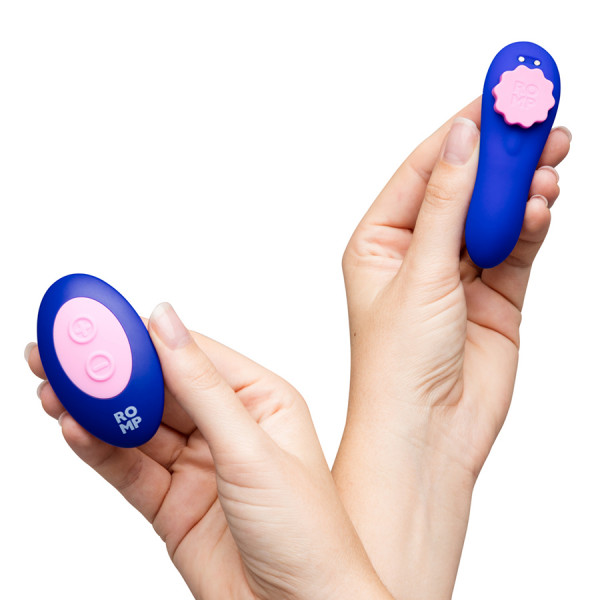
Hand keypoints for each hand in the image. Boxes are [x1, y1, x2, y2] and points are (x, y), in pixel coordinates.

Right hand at [27, 303, 389, 599]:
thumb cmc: (304, 529)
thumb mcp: (250, 447)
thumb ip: (201, 386)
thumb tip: (166, 321)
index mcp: (259, 399)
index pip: (192, 355)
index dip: (144, 337)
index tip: (99, 321)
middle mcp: (227, 426)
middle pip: (158, 389)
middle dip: (110, 372)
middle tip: (59, 352)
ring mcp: (197, 464)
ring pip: (137, 427)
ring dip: (95, 410)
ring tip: (52, 388)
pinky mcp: (172, 501)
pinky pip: (129, 468)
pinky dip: (100, 450)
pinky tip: (73, 428)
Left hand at [332, 98, 570, 598]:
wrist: (428, 433)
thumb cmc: (398, 366)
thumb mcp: (419, 274)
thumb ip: (446, 205)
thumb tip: (462, 140)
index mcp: (380, 242)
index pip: (423, 170)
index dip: (459, 133)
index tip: (495, 100)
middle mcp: (417, 254)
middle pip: (463, 187)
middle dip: (499, 157)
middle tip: (538, 125)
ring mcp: (457, 274)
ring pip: (494, 213)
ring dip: (521, 188)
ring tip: (549, 164)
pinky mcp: (492, 296)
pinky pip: (516, 246)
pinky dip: (531, 224)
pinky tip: (542, 207)